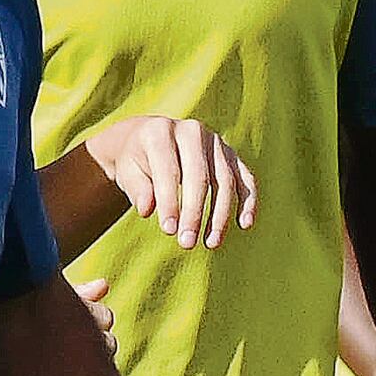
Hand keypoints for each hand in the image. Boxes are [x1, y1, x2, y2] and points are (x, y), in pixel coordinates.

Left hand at [87, 114, 254, 250]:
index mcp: (160, 132)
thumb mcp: (128, 172)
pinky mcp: (231, 154)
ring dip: (221, 215)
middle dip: (195, 213)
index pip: (169, 171)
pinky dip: (248, 201)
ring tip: (211, 243)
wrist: (150, 138)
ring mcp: (215, 142)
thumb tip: (148, 210)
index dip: (170, 202)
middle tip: (187, 243)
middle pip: (200, 176)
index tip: (169, 231)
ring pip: (225, 180)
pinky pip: (245, 178)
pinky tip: (245, 224)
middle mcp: (192, 132)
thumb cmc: (136, 161)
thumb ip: (138, 189)